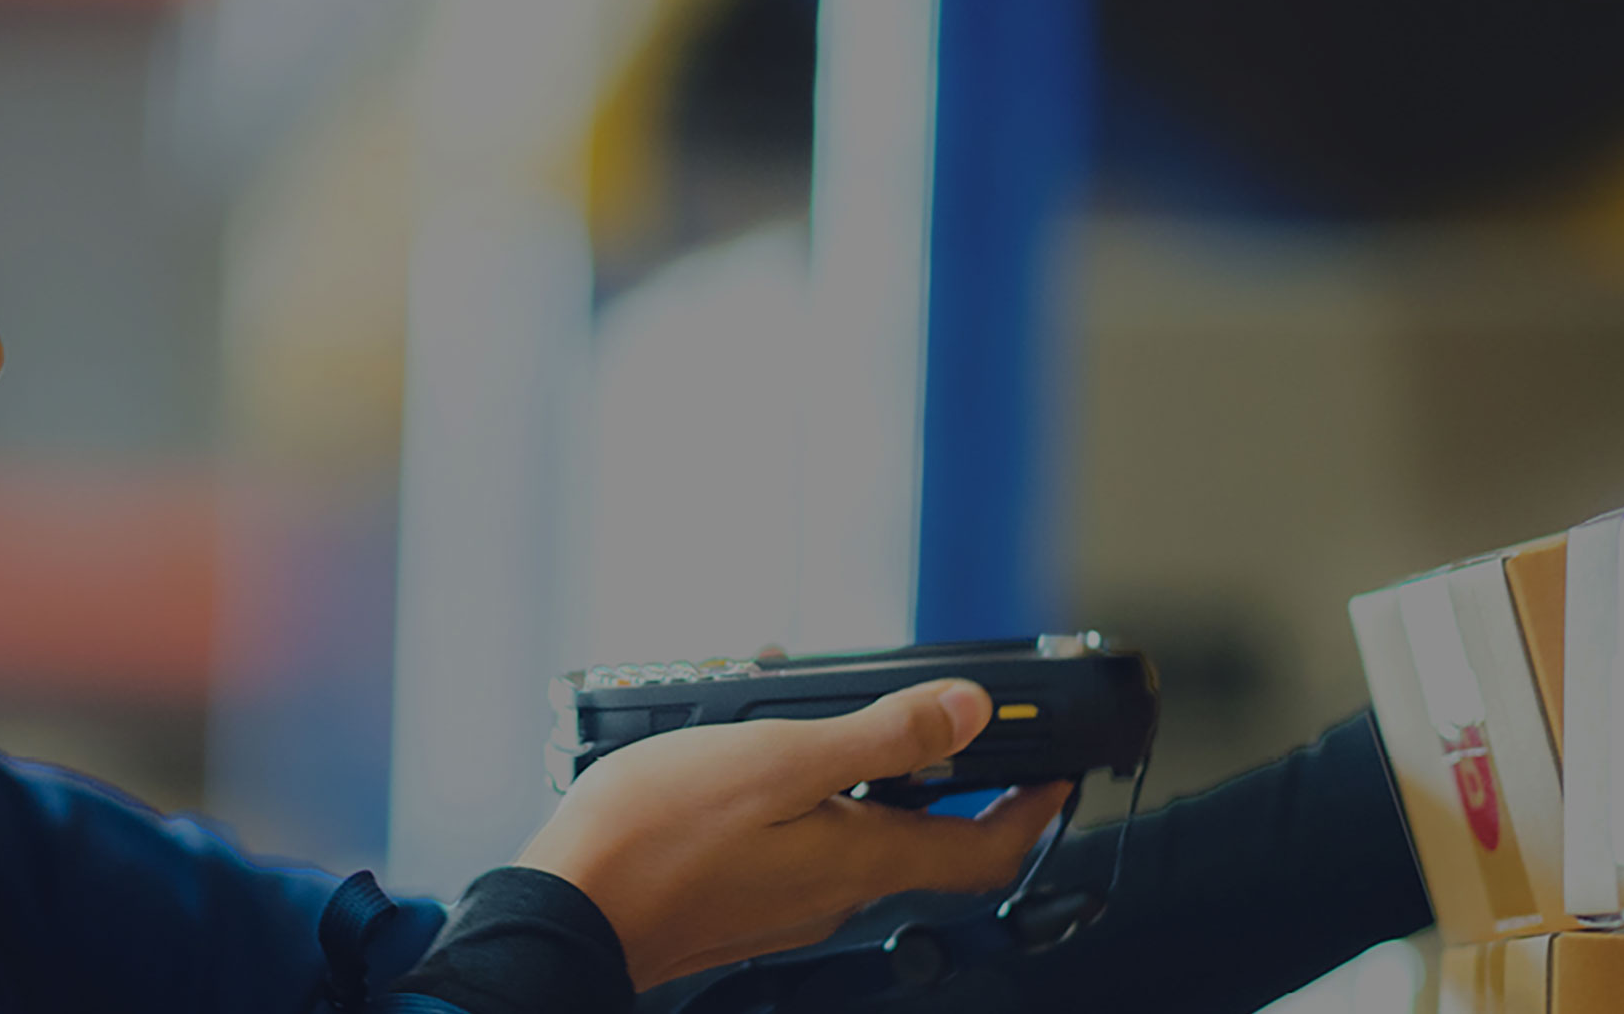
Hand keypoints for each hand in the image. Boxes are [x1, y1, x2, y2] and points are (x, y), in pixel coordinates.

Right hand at [514, 679, 1073, 989]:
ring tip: (817, 720)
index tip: (1055, 774)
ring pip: (852, 840)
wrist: (567, 912)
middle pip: (919, 841)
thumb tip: (968, 712)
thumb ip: (881, 737)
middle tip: (940, 724)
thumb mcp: (781, 759)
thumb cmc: (658, 838)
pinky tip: (751, 765)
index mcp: (861, 861)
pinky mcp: (740, 906)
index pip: (984, 851)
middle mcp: (833, 895)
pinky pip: (797, 849)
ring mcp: (785, 907)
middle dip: (937, 778)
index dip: (1032, 812)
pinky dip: (802, 803)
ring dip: (859, 783)